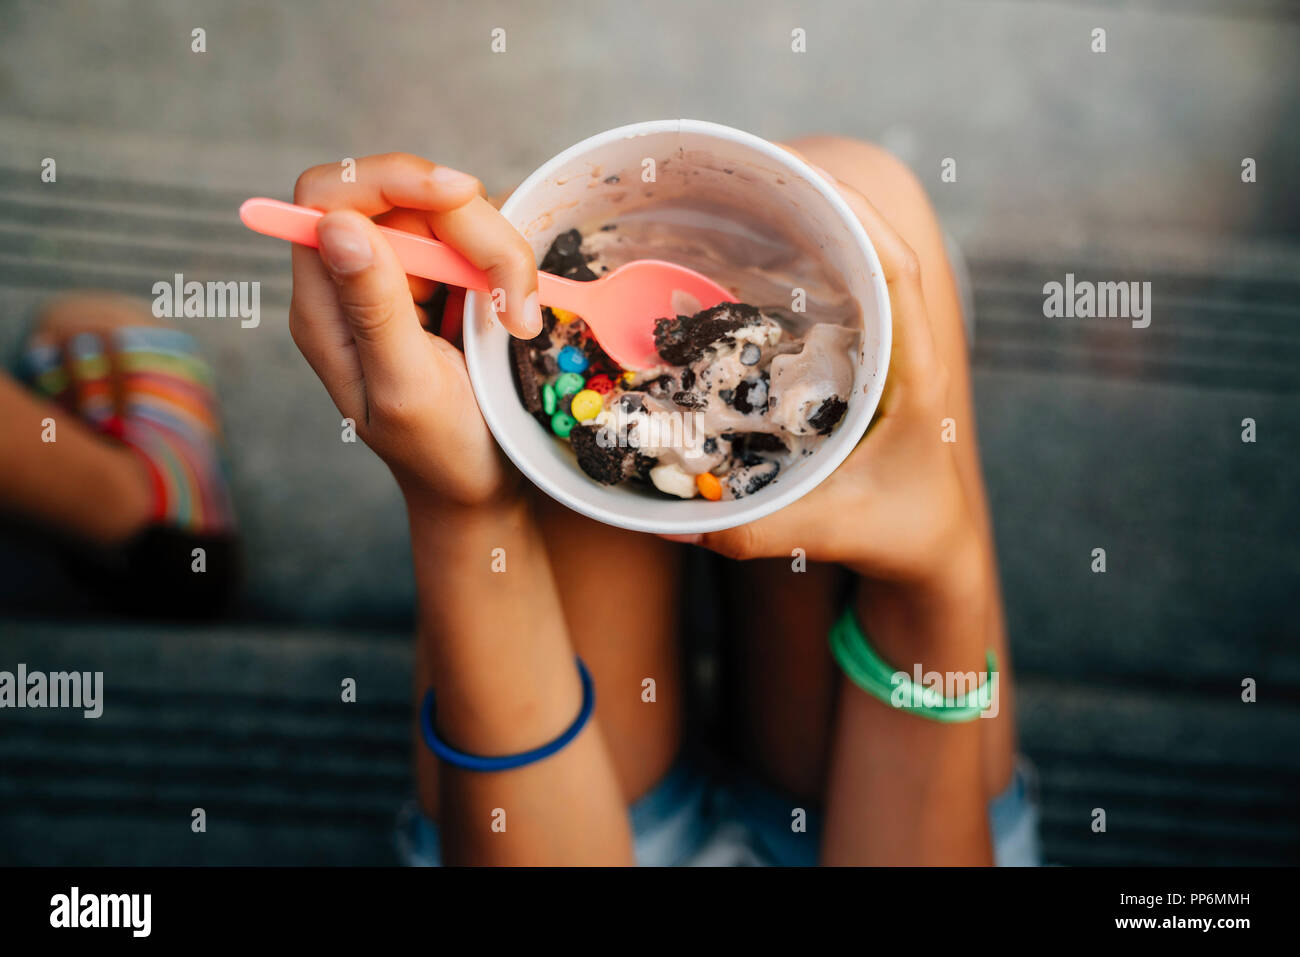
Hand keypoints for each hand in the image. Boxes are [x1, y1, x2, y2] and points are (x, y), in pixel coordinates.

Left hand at [288, 153, 541, 507]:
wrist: (483, 487)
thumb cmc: (442, 453)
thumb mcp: (407, 388)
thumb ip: (374, 308)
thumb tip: (337, 225)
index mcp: (325, 304)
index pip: (330, 197)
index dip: (390, 178)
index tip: (460, 196)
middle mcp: (358, 278)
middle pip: (407, 196)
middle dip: (473, 232)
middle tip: (514, 302)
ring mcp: (405, 277)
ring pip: (453, 212)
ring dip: (502, 256)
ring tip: (520, 321)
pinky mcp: (448, 280)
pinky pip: (481, 238)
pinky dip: (512, 267)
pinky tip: (519, 315)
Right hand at [668, 169, 979, 589]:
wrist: (935, 550)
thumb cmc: (904, 534)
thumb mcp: (837, 530)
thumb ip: (765, 528)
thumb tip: (683, 523)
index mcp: (919, 374)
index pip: (902, 276)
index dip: (863, 223)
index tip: (813, 185)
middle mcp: (908, 350)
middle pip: (881, 252)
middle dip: (831, 204)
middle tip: (765, 173)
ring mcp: (890, 353)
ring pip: (864, 268)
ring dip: (822, 228)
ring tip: (760, 196)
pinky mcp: (869, 365)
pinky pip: (846, 297)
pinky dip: (812, 266)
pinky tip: (764, 258)